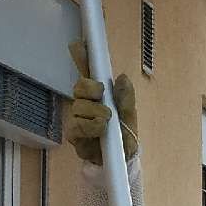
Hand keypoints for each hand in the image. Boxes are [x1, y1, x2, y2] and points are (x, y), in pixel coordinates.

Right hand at [67, 40, 137, 163]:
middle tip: (101, 93)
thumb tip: (121, 77)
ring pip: (77, 106)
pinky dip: (90, 125)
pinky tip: (100, 128)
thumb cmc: (125, 134)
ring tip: (106, 120)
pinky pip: (76, 126)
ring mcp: (78, 118)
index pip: (87, 71)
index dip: (81, 57)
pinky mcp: (75, 135)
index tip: (79, 44)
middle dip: (89, 88)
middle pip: (79, 87)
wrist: (123, 161)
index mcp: (99, 94)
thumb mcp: (130, 114)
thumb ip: (126, 97)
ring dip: (94, 111)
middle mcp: (86, 103)